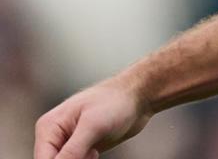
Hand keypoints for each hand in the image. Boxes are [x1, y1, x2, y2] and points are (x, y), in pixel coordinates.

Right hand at [34, 78, 152, 158]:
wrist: (138, 96)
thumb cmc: (116, 103)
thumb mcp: (93, 127)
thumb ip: (73, 150)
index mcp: (48, 127)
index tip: (82, 157)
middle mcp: (54, 135)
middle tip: (91, 152)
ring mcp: (68, 142)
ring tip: (94, 150)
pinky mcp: (82, 147)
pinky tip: (96, 152)